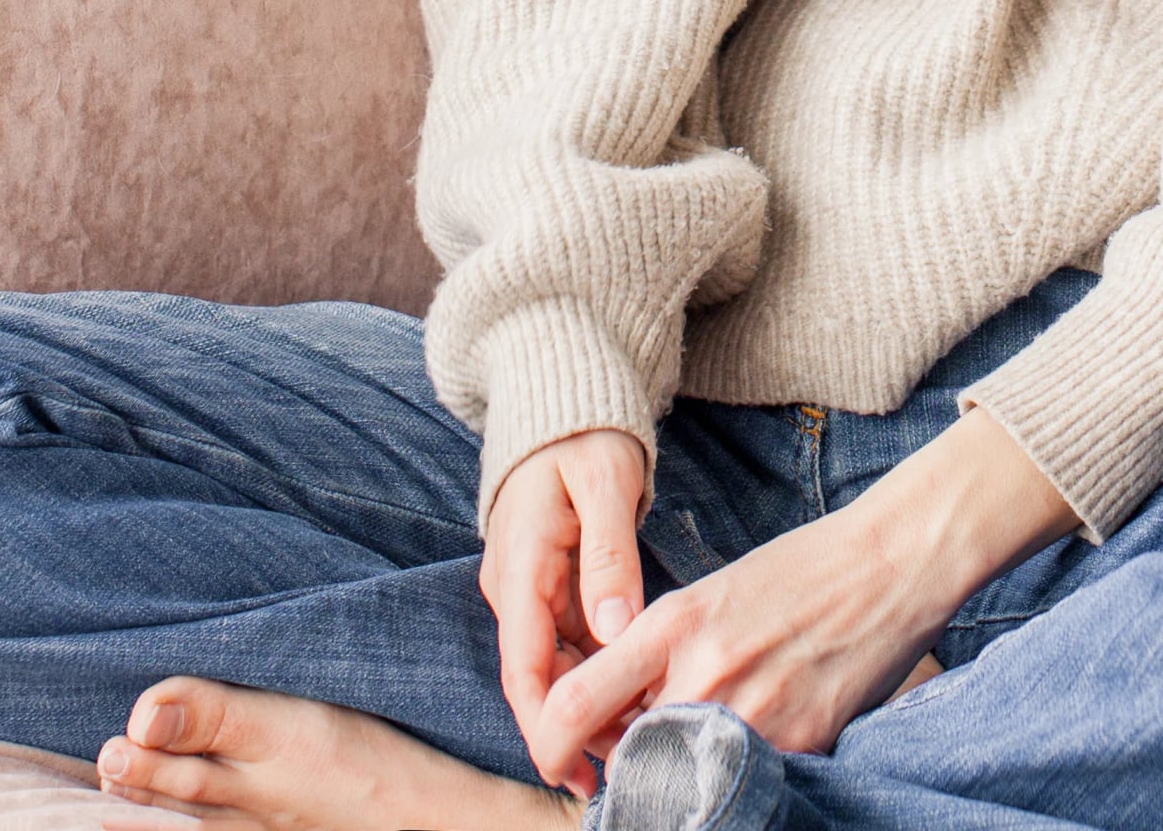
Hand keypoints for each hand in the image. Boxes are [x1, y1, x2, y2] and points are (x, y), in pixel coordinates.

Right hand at [481, 430, 651, 797]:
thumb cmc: (584, 433)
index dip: (547, 726)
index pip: (524, 668)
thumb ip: (609, 556)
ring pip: (557, 663)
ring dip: (593, 699)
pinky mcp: (548, 582)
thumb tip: (615, 629)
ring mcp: (530, 586)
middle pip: (541, 677)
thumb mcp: (604, 485)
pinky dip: (599, 668)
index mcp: (520, 567)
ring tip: (646, 731)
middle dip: (580, 724)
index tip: (576, 769)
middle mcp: (515, 586)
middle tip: (638, 757)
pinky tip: (638, 687)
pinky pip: (569, 639)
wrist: (559, 392)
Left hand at [527, 407, 1073, 787]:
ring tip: (708, 739)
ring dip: (683, 770)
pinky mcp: (800, 742)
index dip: (550, 748)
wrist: (888, 565)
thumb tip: (615, 721)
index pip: (573, 706)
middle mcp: (702, 673)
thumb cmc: (796, 575)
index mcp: (670, 626)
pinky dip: (741, 773)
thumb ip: (657, 657)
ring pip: (682, 775)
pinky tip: (763, 737)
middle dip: (625, 764)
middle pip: (626, 756)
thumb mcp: (708, 597)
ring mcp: (753, 713)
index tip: (560, 762)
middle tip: (641, 754)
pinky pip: (745, 780)